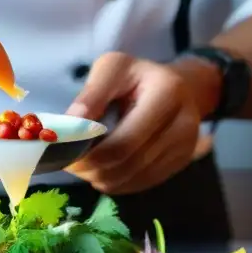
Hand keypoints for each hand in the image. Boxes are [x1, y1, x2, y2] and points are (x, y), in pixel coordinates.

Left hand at [64, 53, 220, 194]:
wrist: (180, 88)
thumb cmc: (138, 76)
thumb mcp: (112, 68)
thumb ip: (91, 95)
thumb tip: (70, 124)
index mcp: (167, 93)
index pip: (124, 142)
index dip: (91, 154)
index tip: (66, 152)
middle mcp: (183, 124)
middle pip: (128, 164)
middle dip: (92, 168)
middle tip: (70, 162)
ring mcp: (185, 148)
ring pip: (132, 178)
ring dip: (101, 177)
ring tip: (85, 163)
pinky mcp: (180, 164)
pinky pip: (140, 184)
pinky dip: (116, 181)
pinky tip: (104, 167)